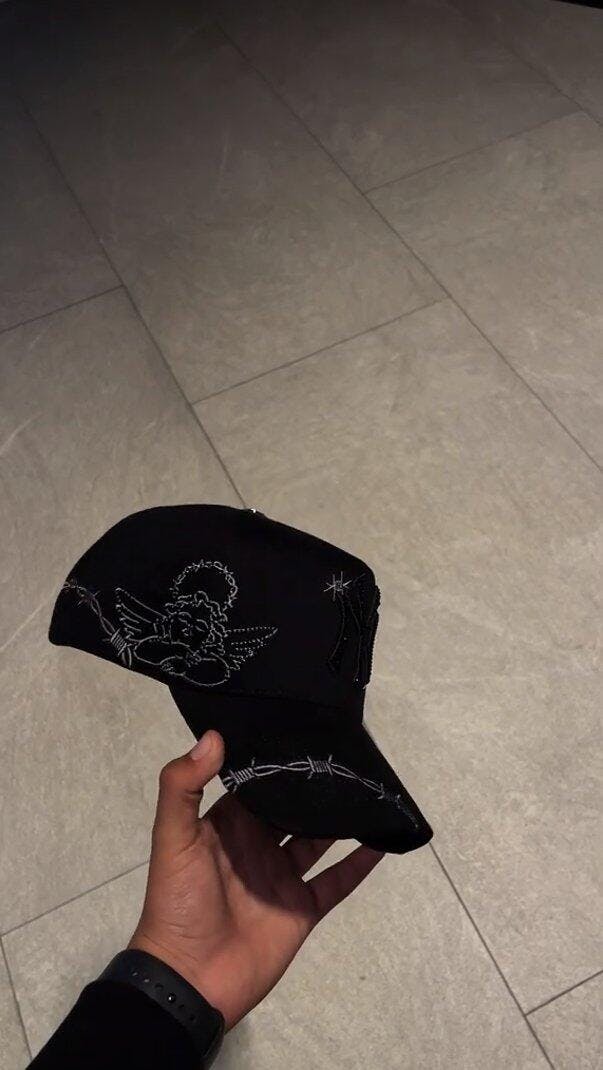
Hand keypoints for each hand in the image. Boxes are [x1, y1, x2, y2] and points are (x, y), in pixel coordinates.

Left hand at [128, 730, 383, 1029]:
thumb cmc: (178, 901)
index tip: (303, 728)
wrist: (189, 978)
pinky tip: (381, 840)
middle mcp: (257, 846)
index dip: (275, 759)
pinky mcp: (302, 908)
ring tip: (368, 787)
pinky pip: (336, 881)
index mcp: (226, 825)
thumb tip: (215, 735)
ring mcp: (282, 878)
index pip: (255, 783)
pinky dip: (359, 863)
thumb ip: (183, 786)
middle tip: (347, 752)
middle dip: (314, 784)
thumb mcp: (172, 838)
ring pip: (318, 839)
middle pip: (291, 808)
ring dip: (340, 817)